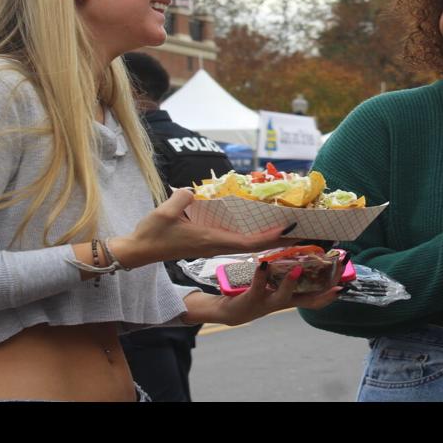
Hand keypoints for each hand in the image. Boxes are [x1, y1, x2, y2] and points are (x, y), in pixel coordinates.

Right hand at [109, 188, 303, 267]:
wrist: (139, 251)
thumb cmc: (151, 233)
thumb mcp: (163, 212)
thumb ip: (180, 199)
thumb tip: (192, 191)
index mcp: (212, 241)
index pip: (249, 243)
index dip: (271, 237)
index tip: (290, 228)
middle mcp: (218, 245)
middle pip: (256, 245)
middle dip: (280, 238)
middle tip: (303, 229)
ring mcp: (215, 245)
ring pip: (249, 243)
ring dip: (270, 236)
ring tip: (289, 226)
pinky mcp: (210, 242)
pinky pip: (239, 240)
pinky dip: (254, 234)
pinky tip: (261, 225)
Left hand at [209, 264, 343, 325]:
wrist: (229, 312)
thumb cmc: (255, 296)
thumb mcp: (275, 287)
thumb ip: (287, 277)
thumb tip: (300, 258)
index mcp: (291, 299)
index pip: (316, 297)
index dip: (332, 290)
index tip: (346, 278)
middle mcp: (284, 303)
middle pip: (309, 299)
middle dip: (326, 288)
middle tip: (339, 274)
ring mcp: (268, 302)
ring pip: (284, 296)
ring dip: (291, 283)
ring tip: (298, 269)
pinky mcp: (252, 298)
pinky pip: (258, 287)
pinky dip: (261, 275)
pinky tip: (263, 264)